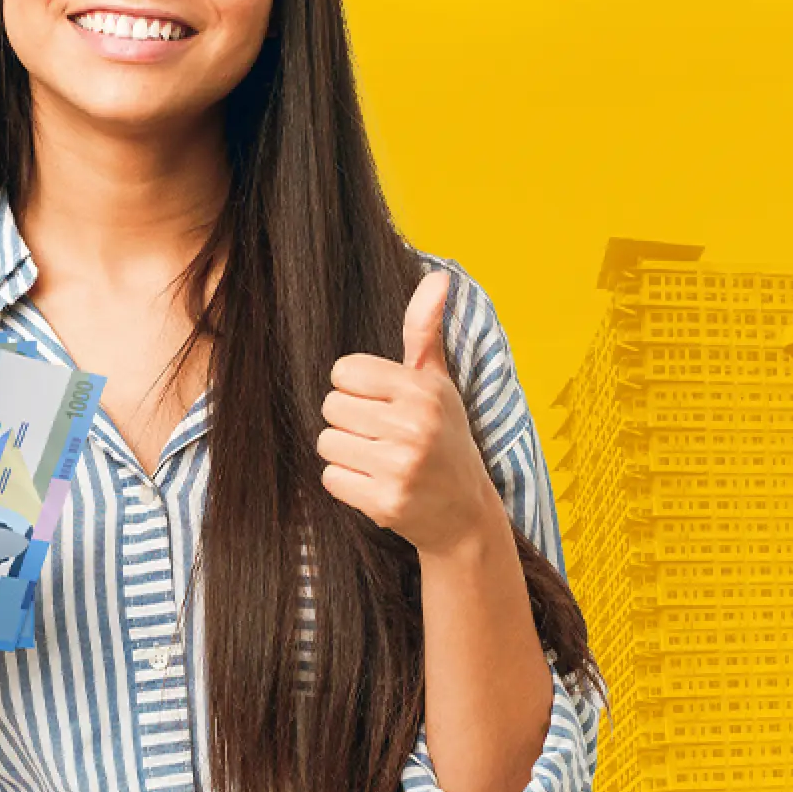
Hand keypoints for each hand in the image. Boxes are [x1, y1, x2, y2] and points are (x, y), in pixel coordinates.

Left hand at [319, 267, 509, 554]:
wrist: (465, 513)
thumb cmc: (445, 438)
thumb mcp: (439, 383)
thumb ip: (426, 332)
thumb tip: (438, 277)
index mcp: (423, 390)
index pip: (343, 371)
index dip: (357, 389)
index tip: (384, 405)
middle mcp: (414, 425)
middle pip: (330, 407)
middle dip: (350, 422)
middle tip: (383, 437)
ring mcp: (400, 466)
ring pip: (326, 443)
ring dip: (347, 454)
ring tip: (381, 460)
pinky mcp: (385, 501)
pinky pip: (330, 478)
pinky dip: (347, 483)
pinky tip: (378, 484)